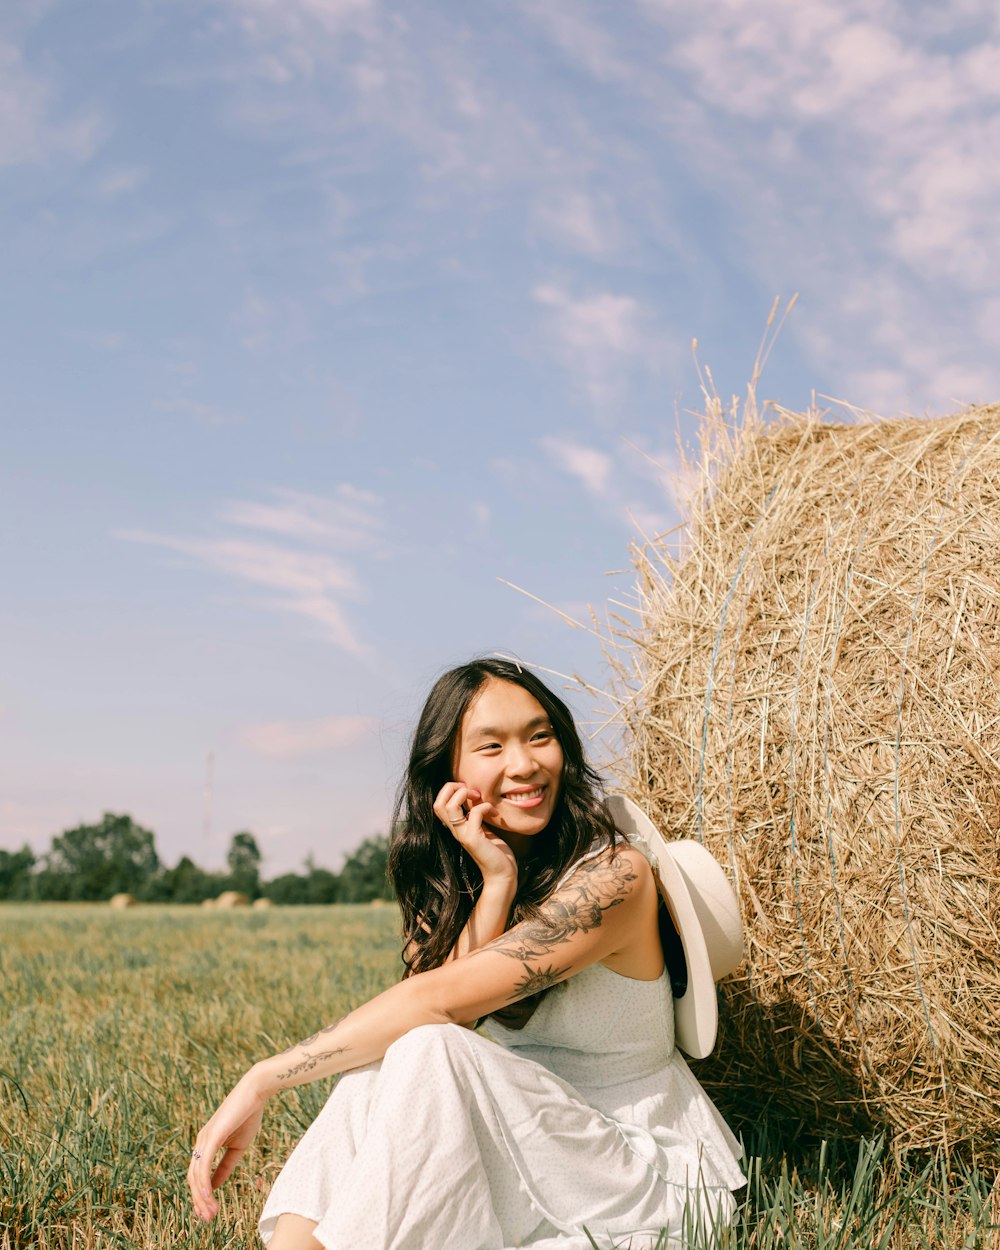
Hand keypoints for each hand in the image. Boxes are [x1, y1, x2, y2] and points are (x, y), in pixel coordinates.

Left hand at [187, 1067, 268, 1222]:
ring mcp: (204, 1138)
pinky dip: (204, 1182)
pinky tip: (208, 1196)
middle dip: (198, 1202)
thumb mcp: (237, 1147)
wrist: (256, 1092)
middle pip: (193, 1179)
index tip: (208, 1212)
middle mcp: (200, 1142)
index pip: (197, 1175)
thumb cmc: (248, 1115)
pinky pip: (204, 1165)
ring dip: (201, 1197)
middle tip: (207, 1219)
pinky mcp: (211, 1136)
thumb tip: (213, 1187)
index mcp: (206, 1144)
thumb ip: (225, 1166)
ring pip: (196, 1175)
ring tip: (210, 1213)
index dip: (200, 1195)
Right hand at [433, 781, 517, 884]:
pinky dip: (486, 807)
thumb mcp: (482, 829)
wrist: (502, 875)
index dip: (449, 791)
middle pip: (437, 804)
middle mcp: (455, 831)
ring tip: (478, 797)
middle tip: (470, 790)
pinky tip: (496, 812)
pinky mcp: (473, 839)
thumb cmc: (495, 853)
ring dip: (463, 795)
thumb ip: (475, 816)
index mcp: (455, 828)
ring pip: (448, 807)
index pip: (438, 804)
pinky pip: (474, 814)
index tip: (467, 790)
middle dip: (451, 788)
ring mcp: (462, 835)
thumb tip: (475, 798)